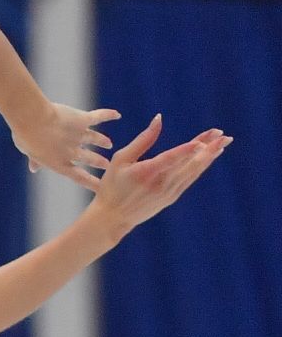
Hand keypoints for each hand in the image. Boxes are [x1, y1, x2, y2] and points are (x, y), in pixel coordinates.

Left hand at [13, 101, 121, 192]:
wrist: (32, 120)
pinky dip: (108, 115)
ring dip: (102, 142)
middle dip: (100, 162)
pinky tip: (116, 115)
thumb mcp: (29, 152)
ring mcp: (78, 136)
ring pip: (95, 139)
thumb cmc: (26, 137)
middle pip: (90, 159)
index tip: (101, 186)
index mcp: (59, 164)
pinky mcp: (81, 120)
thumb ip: (35, 160)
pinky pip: (98, 117)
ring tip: (109, 144)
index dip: (91, 182)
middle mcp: (72, 152)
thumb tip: (33, 168)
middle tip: (107, 165)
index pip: (78, 177)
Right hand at [86, 113, 229, 236]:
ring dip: (209, 155)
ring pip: (193, 171)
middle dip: (207, 148)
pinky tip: (210, 156)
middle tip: (223, 135)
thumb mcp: (121, 160)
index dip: (185, 151)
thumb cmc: (112, 185)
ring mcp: (168, 192)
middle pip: (187, 164)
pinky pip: (190, 178)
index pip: (168, 160)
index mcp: (144, 173)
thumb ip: (143, 140)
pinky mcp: (172, 197)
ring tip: (224, 142)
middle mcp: (160, 184)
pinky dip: (201, 166)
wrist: (112, 217)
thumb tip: (159, 118)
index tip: (201, 143)